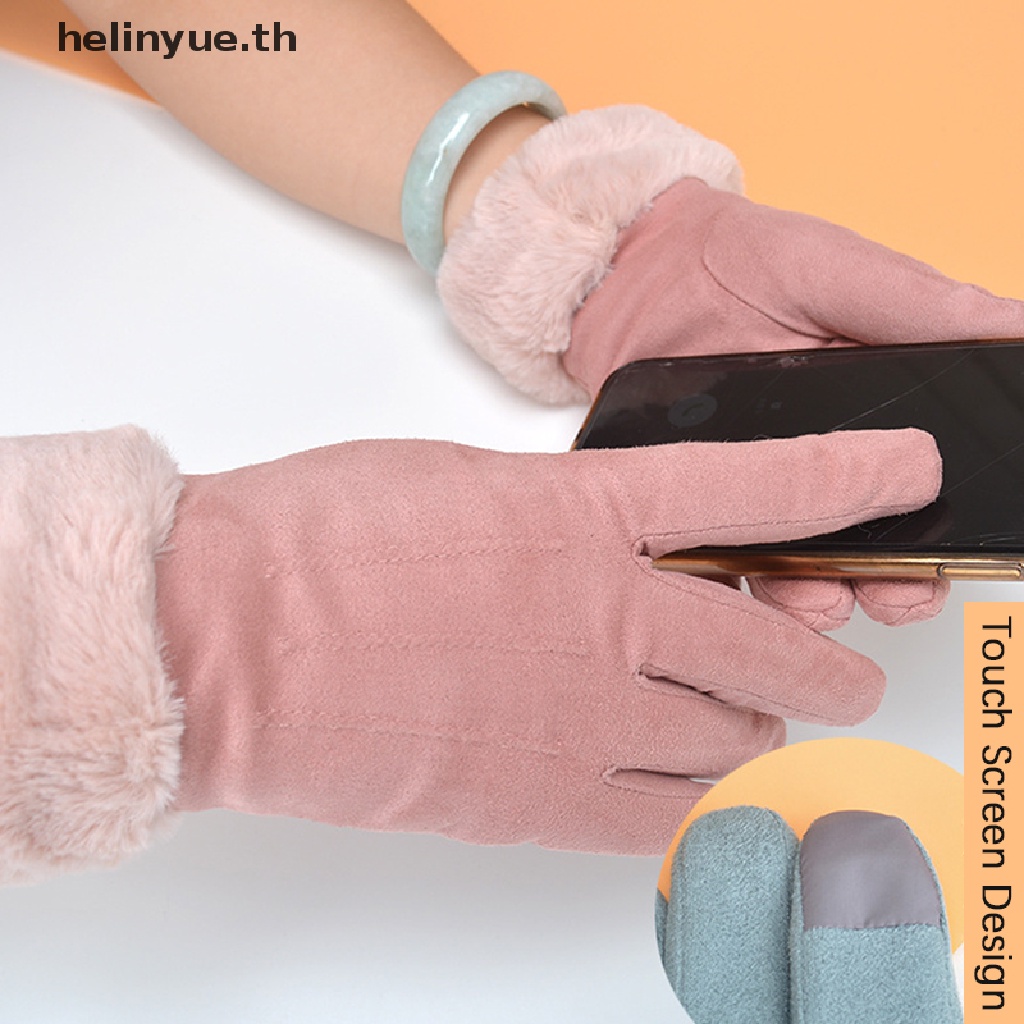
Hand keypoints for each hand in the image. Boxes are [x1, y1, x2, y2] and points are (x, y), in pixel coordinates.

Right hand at [1, 424, 939, 882]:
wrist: (229, 642)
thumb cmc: (319, 538)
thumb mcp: (458, 485)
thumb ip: (556, 519)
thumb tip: (606, 549)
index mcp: (577, 514)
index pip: (751, 488)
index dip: (843, 477)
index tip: (902, 471)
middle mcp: (602, 616)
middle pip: (769, 647)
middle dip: (821, 660)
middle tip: (838, 668)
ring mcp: (578, 716)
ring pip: (730, 741)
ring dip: (755, 731)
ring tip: (751, 728)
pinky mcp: (538, 799)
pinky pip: (663, 815)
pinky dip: (691, 797)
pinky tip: (682, 784)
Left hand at [439, 106, 1023, 627]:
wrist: (633, 272)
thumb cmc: (740, 260)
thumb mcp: (840, 271)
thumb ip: (923, 307)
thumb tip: (1022, 327)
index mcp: (874, 420)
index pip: (929, 489)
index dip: (956, 528)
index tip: (973, 548)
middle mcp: (820, 468)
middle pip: (874, 550)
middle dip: (896, 584)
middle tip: (901, 591)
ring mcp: (756, 492)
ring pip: (798, 573)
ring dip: (818, 600)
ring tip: (822, 601)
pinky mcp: (695, 505)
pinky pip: (716, 562)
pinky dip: (732, 587)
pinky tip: (742, 589)